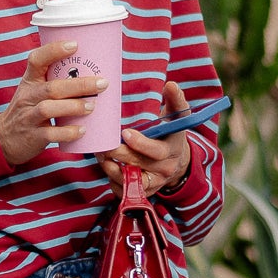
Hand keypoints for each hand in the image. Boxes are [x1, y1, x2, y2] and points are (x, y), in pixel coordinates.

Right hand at [0, 40, 107, 166]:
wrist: (5, 139)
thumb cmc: (29, 110)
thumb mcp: (34, 91)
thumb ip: (56, 81)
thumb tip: (94, 72)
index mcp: (29, 81)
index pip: (36, 60)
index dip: (54, 51)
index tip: (75, 45)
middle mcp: (27, 97)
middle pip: (52, 87)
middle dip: (79, 85)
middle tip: (102, 83)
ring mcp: (28, 117)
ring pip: (49, 108)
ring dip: (73, 106)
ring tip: (92, 106)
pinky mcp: (32, 136)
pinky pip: (50, 134)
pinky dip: (67, 133)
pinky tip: (82, 130)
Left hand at [97, 79, 193, 197]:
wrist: (177, 160)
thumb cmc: (171, 133)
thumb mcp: (177, 116)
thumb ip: (175, 100)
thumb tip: (171, 85)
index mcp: (172, 149)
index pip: (156, 150)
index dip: (140, 143)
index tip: (124, 133)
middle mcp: (164, 169)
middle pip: (138, 165)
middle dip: (118, 155)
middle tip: (103, 145)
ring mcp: (154, 183)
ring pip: (128, 181)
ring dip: (111, 168)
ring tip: (101, 155)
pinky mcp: (144, 193)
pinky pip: (124, 191)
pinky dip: (112, 181)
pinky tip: (107, 167)